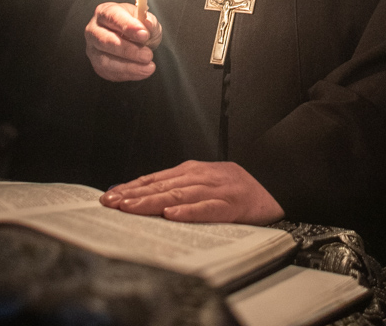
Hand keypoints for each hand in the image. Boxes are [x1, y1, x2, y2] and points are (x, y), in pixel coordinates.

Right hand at [85, 2, 161, 80]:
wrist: (132, 39)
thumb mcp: (146, 20)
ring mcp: (93, 49)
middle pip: (106, 41)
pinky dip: (128, 74)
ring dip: (129, 66)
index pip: (113, 17)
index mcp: (105, 12)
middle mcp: (94, 30)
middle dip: (129, 50)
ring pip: (106, 61)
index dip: (128, 26)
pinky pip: (109, 73)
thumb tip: (147, 23)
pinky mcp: (97, 65)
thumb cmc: (136, 27)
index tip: (144, 35)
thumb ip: (149, 22)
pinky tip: (141, 71)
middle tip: (148, 55)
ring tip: (148, 67)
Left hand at [99, 160, 284, 224]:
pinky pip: (208, 208)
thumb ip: (179, 187)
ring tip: (132, 208)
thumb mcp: (205, 182)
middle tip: (112, 204)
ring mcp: (217, 190)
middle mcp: (202, 177)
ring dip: (153, 202)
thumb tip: (144, 197)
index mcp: (193, 171)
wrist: (276, 186)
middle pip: (162, 186)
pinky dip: (189, 211)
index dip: (131, 187)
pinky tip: (173, 215)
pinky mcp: (232, 204)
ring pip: (179, 195)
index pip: (155, 179)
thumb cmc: (236, 189)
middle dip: (134, 195)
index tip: (109, 196)